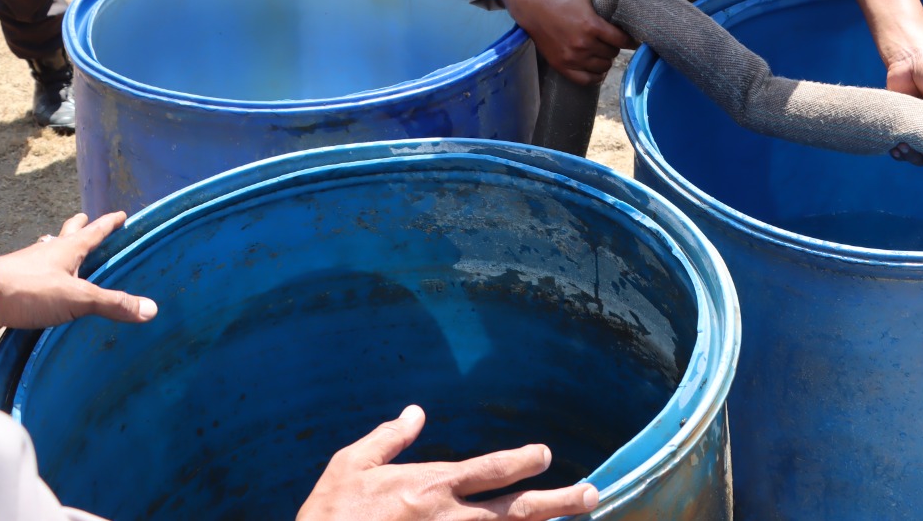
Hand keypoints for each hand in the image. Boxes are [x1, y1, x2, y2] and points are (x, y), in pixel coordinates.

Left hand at [0, 212, 156, 337]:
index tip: (122, 214)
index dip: (109, 222)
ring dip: (60, 250)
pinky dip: (46, 275)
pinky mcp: (16, 285)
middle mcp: (50, 252)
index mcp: (68, 249)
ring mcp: (30, 267)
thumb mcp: (78, 297)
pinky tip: (47, 286)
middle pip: (68, 234)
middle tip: (87, 222)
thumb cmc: (30, 289)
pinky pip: (37, 275)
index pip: (95, 230)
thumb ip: (112, 303)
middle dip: (80, 227)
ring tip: (66, 253)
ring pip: (50, 253)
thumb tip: (151, 309)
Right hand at [297, 405, 598, 520]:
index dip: (522, 461)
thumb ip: (389, 438)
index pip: (489, 469)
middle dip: (557, 501)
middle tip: (592, 494)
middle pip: (515, 509)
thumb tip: (415, 412)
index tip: (546, 455)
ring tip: (579, 519)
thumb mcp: (350, 465)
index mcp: (431, 487)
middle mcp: (449, 519)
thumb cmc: (329, 515)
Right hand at [513, 0, 632, 84]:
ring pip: (603, 67)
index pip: (622, 40)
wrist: (533, 8)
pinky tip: (596, 67)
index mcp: (591, 25)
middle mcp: (583, 44)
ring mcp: (572, 58)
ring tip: (602, 51)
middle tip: (610, 40)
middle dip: (614, 46)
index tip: (630, 38)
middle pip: (612, 54)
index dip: (629, 39)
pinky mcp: (562, 66)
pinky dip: (596, 76)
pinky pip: (587, 80)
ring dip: (606, 59)